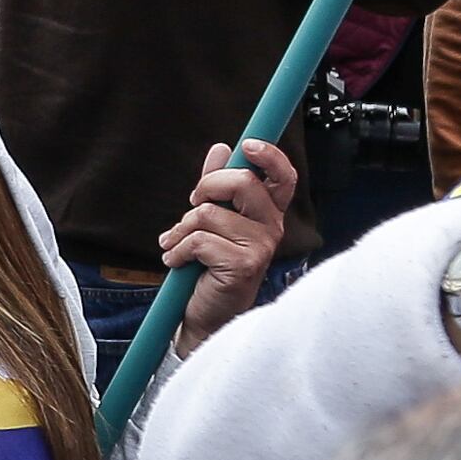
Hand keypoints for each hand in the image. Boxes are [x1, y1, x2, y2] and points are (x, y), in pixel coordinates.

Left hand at [162, 137, 299, 334]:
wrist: (205, 315)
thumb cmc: (209, 267)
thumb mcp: (211, 221)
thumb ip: (216, 186)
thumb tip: (221, 147)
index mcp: (267, 213)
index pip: (282, 177)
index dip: (270, 156)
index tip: (248, 144)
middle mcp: (271, 227)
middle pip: (241, 182)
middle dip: (205, 188)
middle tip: (191, 205)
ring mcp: (261, 247)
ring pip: (209, 213)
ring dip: (181, 229)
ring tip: (178, 247)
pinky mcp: (244, 264)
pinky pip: (200, 239)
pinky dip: (178, 250)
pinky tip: (178, 262)